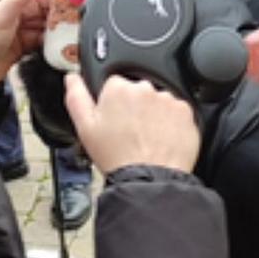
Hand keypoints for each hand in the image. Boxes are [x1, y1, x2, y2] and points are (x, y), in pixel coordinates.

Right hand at [65, 74, 199, 174]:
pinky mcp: (186, 113)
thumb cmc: (117, 156)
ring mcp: (168, 100)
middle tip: (129, 132)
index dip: (112, 103)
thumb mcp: (85, 128)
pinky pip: (176, 113)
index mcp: (118, 88)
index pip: (114, 84)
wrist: (149, 178)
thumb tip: (72, 79)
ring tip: (146, 139)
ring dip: (153, 115)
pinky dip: (171, 124)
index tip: (114, 120)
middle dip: (134, 107)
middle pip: (137, 91)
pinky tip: (161, 140)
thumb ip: (76, 97)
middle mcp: (145, 89)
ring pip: (158, 102)